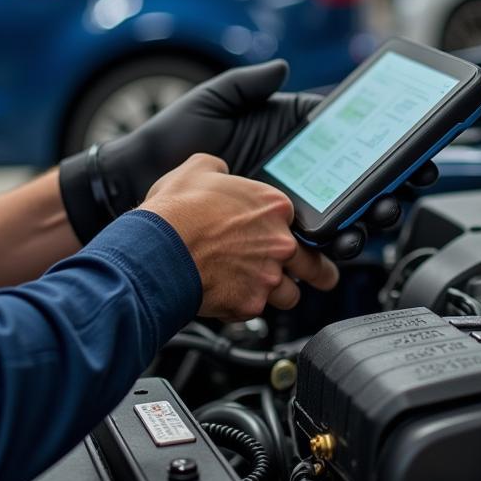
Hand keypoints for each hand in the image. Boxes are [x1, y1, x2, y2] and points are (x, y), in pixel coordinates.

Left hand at [59, 60, 438, 253]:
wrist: (137, 184)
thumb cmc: (171, 138)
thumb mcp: (212, 100)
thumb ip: (248, 83)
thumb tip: (282, 67)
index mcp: (290, 132)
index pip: (348, 133)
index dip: (384, 140)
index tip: (413, 147)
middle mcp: (296, 167)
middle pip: (357, 176)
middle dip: (388, 182)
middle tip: (405, 186)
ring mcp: (286, 201)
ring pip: (342, 211)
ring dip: (368, 216)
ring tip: (377, 216)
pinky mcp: (271, 231)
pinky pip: (310, 240)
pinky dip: (333, 242)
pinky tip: (341, 243)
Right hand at [140, 153, 338, 318]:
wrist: (158, 249)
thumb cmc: (177, 211)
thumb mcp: (198, 170)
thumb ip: (219, 170)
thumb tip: (219, 173)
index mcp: (274, 207)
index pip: (299, 224)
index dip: (286, 231)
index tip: (283, 237)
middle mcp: (279, 243)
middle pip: (314, 266)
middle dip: (319, 273)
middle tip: (321, 277)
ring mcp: (266, 277)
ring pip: (289, 296)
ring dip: (276, 293)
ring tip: (257, 288)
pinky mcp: (248, 305)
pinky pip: (254, 311)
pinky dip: (242, 305)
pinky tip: (224, 294)